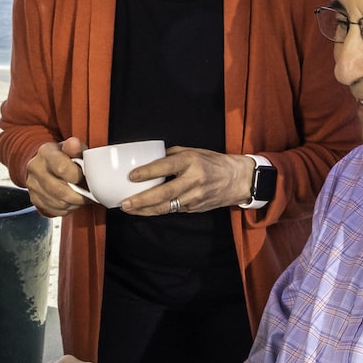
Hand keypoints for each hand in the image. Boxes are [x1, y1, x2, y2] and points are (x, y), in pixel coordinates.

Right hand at [24, 138, 88, 216]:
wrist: (44, 163)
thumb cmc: (62, 156)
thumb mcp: (71, 148)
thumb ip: (75, 147)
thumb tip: (75, 144)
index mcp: (46, 153)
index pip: (61, 168)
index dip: (77, 176)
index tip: (83, 177)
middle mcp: (36, 169)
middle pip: (59, 190)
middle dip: (78, 195)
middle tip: (88, 194)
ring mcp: (33, 185)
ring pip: (58, 202)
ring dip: (74, 203)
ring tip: (81, 197)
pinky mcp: (34, 198)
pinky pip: (54, 210)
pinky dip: (67, 208)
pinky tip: (71, 201)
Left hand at [118, 147, 253, 215]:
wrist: (237, 180)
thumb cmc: (213, 163)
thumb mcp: (194, 152)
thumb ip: (172, 155)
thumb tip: (149, 158)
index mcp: (191, 161)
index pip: (166, 167)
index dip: (148, 172)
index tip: (132, 176)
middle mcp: (193, 180)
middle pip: (164, 193)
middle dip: (142, 200)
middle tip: (125, 202)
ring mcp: (195, 197)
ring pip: (167, 207)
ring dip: (146, 209)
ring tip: (129, 209)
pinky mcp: (195, 208)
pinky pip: (173, 210)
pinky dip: (157, 210)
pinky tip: (144, 210)